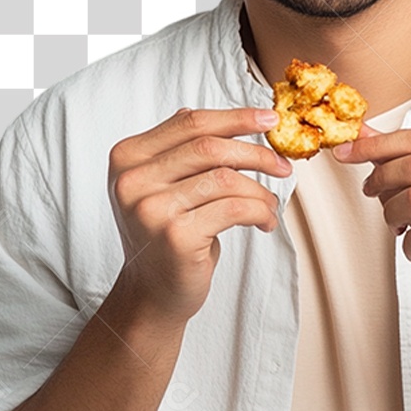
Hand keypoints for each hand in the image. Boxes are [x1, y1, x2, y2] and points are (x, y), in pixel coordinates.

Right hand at [107, 107, 291, 325]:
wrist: (152, 293)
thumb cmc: (167, 233)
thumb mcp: (164, 184)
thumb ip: (184, 148)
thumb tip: (236, 118)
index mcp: (127, 157)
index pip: (189, 122)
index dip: (235, 117)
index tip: (270, 119)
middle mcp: (132, 180)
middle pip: (209, 147)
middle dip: (255, 153)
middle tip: (282, 166)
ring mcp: (151, 209)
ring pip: (226, 178)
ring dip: (259, 191)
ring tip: (270, 205)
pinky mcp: (175, 236)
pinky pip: (234, 208)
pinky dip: (259, 211)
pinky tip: (264, 221)